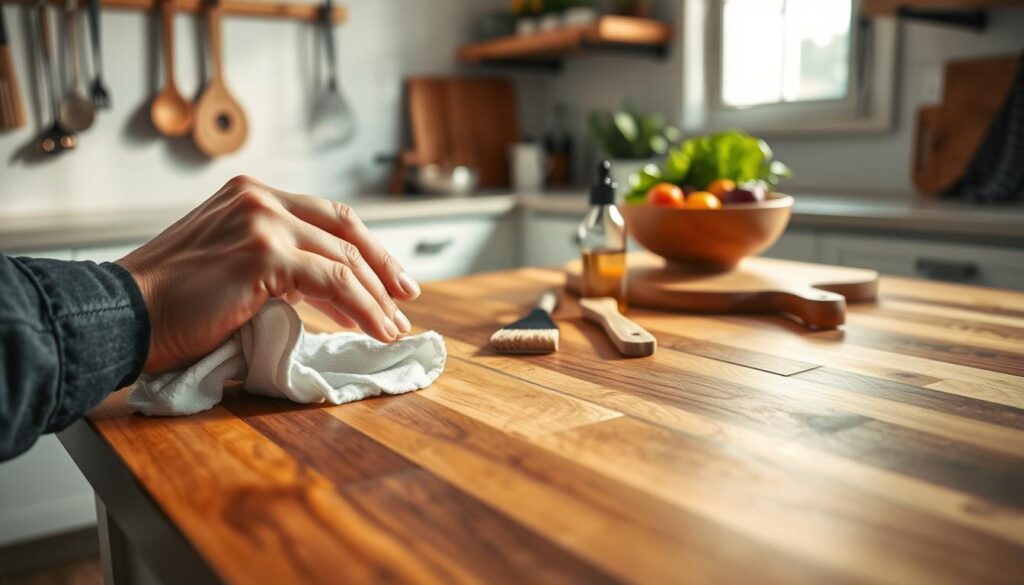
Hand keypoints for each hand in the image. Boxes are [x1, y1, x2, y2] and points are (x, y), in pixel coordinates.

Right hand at [117, 175, 420, 373]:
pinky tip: (377, 330)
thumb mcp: (225, 262)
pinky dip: (363, 309)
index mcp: (250, 193)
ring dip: (377, 298)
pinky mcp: (264, 255)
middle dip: (383, 268)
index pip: (327, 215)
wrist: (119, 315)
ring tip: (393, 327)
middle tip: (406, 298)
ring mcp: (263, 222)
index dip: (365, 246)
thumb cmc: (166, 303)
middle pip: (345, 230)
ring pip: (344, 260)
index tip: (390, 277)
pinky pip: (333, 283)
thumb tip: (319, 288)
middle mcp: (260, 197)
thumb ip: (269, 259)